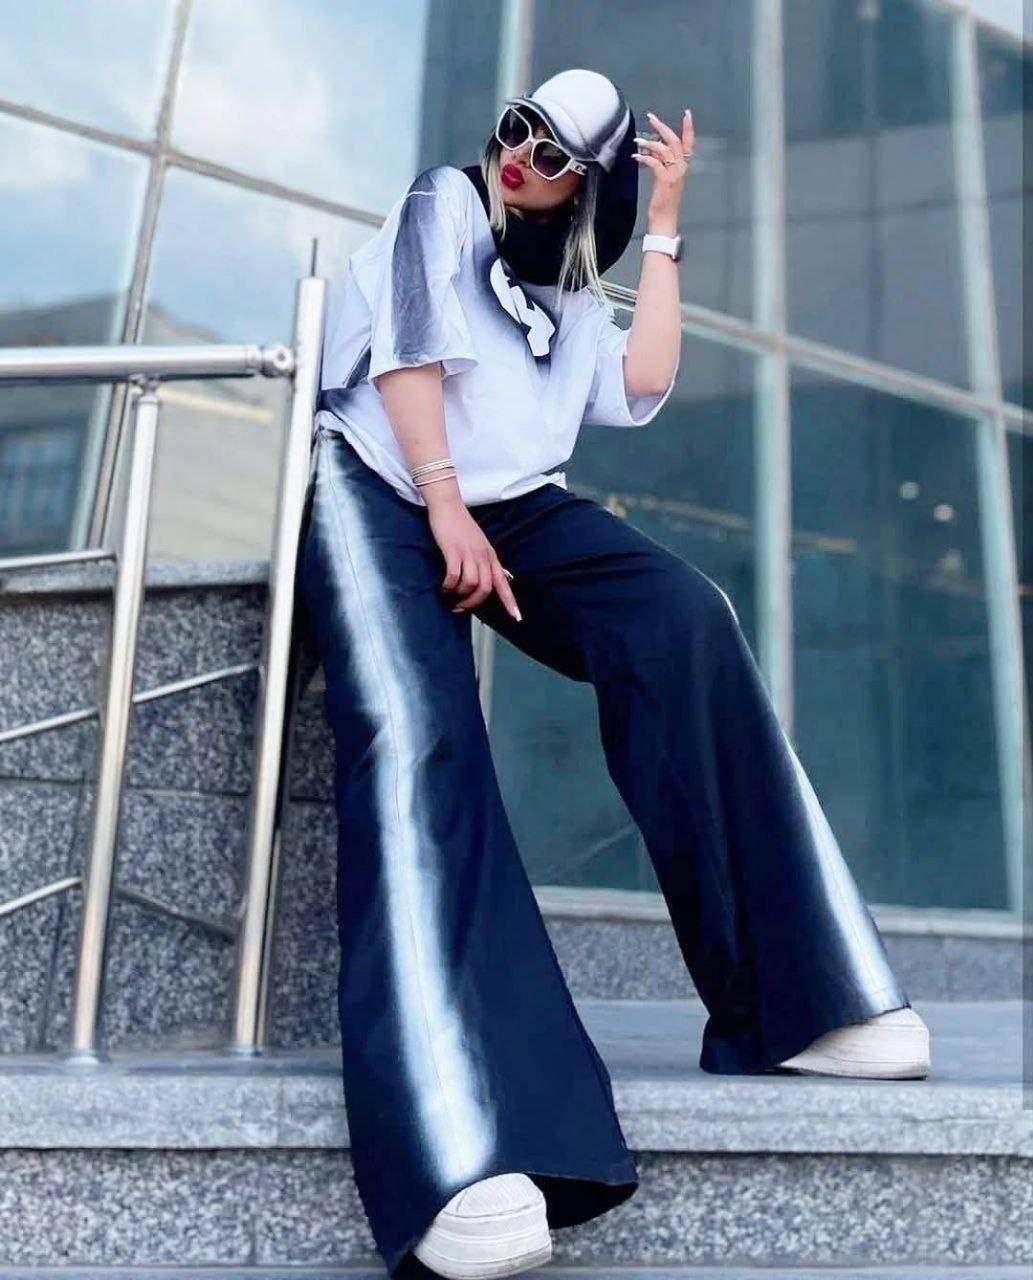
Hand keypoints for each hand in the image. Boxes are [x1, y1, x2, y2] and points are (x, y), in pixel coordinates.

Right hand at [425, 496, 521, 621]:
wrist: (449, 506)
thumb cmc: (462, 527)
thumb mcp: (480, 545)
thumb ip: (486, 561)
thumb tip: (494, 578)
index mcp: (490, 557)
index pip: (503, 583)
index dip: (510, 601)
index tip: (516, 617)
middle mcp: (483, 556)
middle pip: (486, 588)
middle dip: (473, 602)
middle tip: (460, 607)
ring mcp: (469, 553)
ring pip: (471, 584)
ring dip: (459, 595)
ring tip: (449, 595)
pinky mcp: (453, 551)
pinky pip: (454, 576)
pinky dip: (449, 585)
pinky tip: (443, 586)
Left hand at [633, 108, 693, 228]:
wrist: (665, 220)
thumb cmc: (663, 202)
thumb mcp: (663, 178)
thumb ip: (661, 162)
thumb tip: (652, 148)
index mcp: (682, 167)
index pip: (688, 143)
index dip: (689, 128)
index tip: (687, 113)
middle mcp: (681, 168)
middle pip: (675, 141)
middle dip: (663, 127)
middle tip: (651, 117)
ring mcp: (674, 174)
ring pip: (665, 149)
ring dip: (650, 142)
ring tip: (638, 140)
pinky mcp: (665, 181)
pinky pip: (655, 163)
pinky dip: (645, 157)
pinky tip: (636, 156)